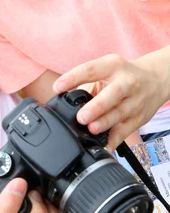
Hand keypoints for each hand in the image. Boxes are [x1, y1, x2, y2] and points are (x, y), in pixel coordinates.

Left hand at [53, 52, 169, 150]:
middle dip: (96, 107)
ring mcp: (135, 101)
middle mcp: (126, 82)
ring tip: (91, 130)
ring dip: (105, 123)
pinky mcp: (139, 118)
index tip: (57, 88)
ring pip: (120, 114)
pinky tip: (104, 146)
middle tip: (81, 117)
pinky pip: (126, 131)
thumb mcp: (105, 70)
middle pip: (113, 94)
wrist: (155, 79)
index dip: (73, 78)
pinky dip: (114, 140)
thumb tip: (62, 100)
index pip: (91, 70)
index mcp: (112, 66)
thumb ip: (86, 83)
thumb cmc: (122, 76)